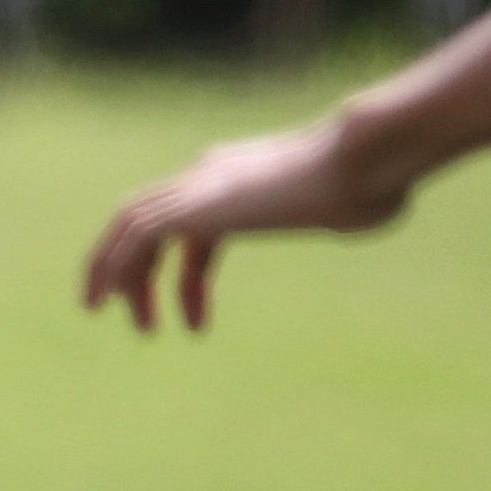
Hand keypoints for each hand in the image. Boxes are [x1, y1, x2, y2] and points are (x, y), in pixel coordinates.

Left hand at [79, 112, 412, 333]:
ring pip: (130, 224)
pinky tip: (111, 302)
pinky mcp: (192, 203)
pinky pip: (133, 234)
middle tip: (143, 324)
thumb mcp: (362, 201)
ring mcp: (199, 184)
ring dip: (117, 275)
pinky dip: (113, 264)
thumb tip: (380, 207)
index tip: (195, 321)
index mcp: (242, 176)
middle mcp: (212, 173)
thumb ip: (350, 208)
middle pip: (152, 221)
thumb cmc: (376, 184)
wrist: (363, 162)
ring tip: (135, 327)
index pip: (195, 227)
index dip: (187, 276)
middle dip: (136, 272)